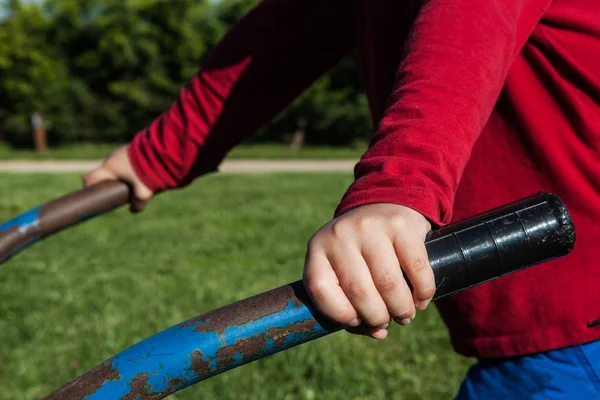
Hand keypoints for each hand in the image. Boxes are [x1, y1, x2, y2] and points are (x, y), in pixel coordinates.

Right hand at [82, 144, 153, 212]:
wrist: (161, 150)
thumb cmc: (148, 172)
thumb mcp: (144, 191)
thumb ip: (138, 203)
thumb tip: (133, 209)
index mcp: (109, 167)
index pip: (89, 178)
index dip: (90, 188)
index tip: (98, 195)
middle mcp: (112, 158)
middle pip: (104, 173)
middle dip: (109, 182)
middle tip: (119, 191)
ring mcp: (120, 151)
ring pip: (116, 165)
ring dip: (121, 173)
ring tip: (134, 181)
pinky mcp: (130, 147)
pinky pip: (125, 159)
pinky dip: (129, 166)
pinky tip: (140, 172)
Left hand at [303, 203, 434, 338]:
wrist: (385, 204)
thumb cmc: (362, 252)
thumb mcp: (344, 269)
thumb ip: (353, 305)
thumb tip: (378, 332)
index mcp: (318, 248)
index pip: (319, 289)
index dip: (339, 314)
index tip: (356, 320)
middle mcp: (340, 234)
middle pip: (359, 291)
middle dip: (377, 317)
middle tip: (388, 321)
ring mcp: (370, 226)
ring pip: (388, 283)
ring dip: (401, 309)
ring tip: (405, 315)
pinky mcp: (400, 224)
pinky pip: (416, 268)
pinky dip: (423, 292)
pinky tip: (421, 299)